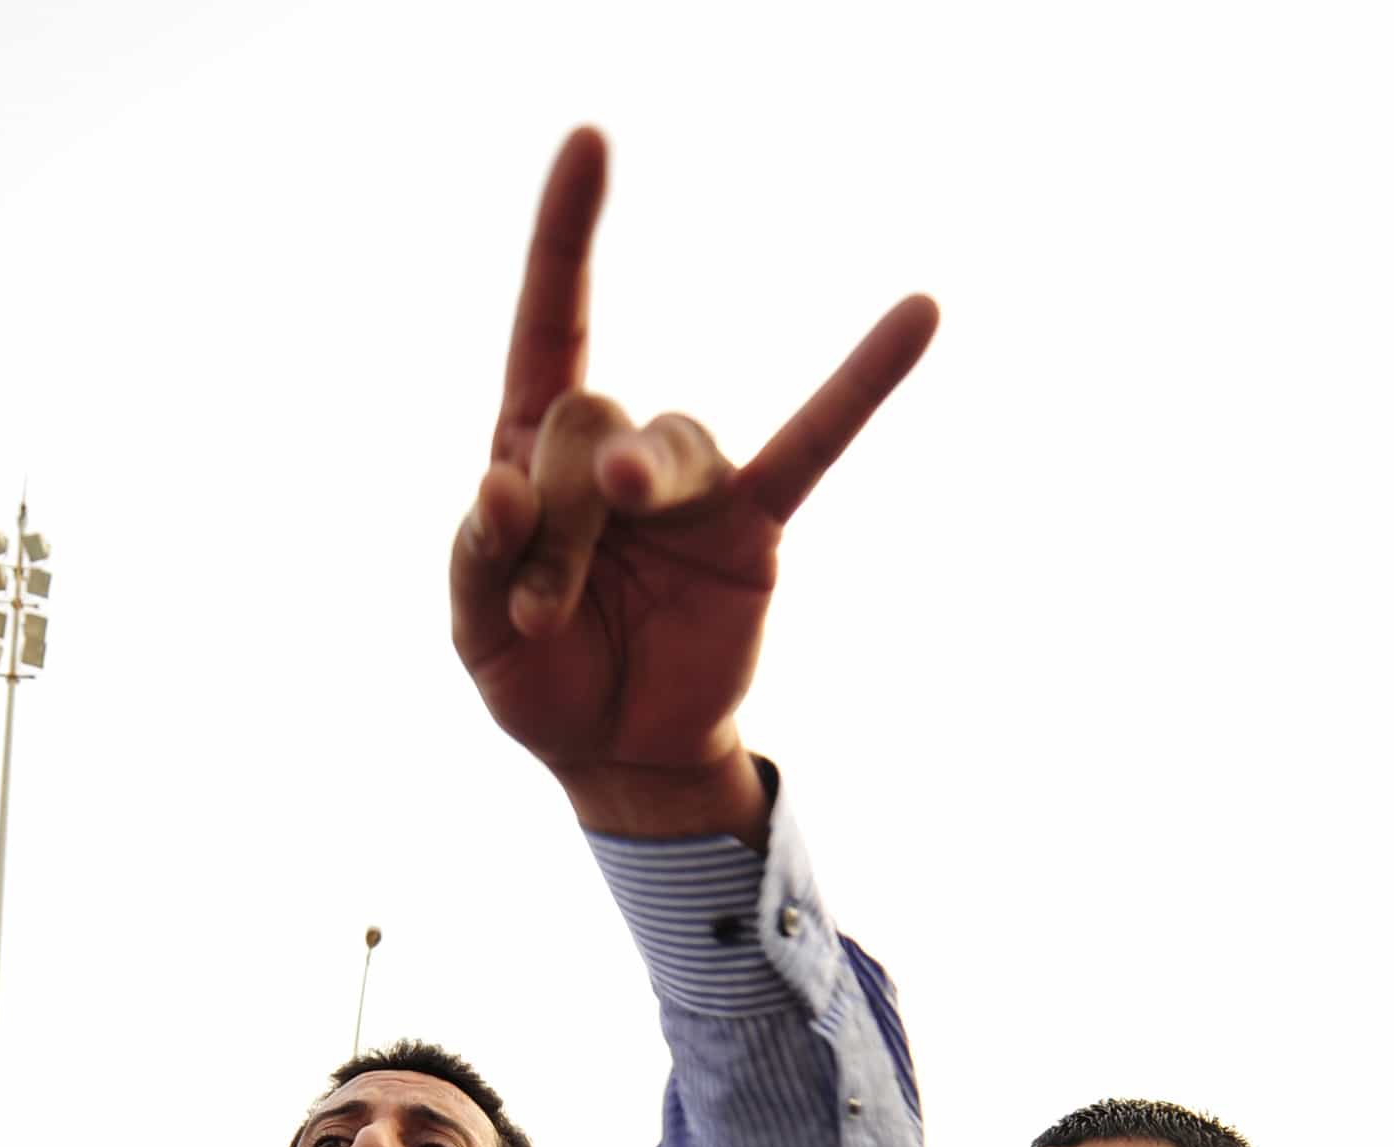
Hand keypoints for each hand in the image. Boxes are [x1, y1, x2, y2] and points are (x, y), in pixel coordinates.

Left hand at [448, 131, 937, 847]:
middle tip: (538, 606)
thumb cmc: (539, 685)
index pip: (551, 322)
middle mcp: (616, 451)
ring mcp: (690, 485)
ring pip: (664, 446)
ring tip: (574, 588)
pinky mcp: (753, 527)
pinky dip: (861, 382)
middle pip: (586, 418)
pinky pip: (814, 444)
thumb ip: (476, 560)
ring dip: (618, 507)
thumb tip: (498, 487)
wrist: (620, 757)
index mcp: (535, 452)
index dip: (568, 235)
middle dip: (552, 511)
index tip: (591, 141)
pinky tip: (919, 314)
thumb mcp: (475, 634)